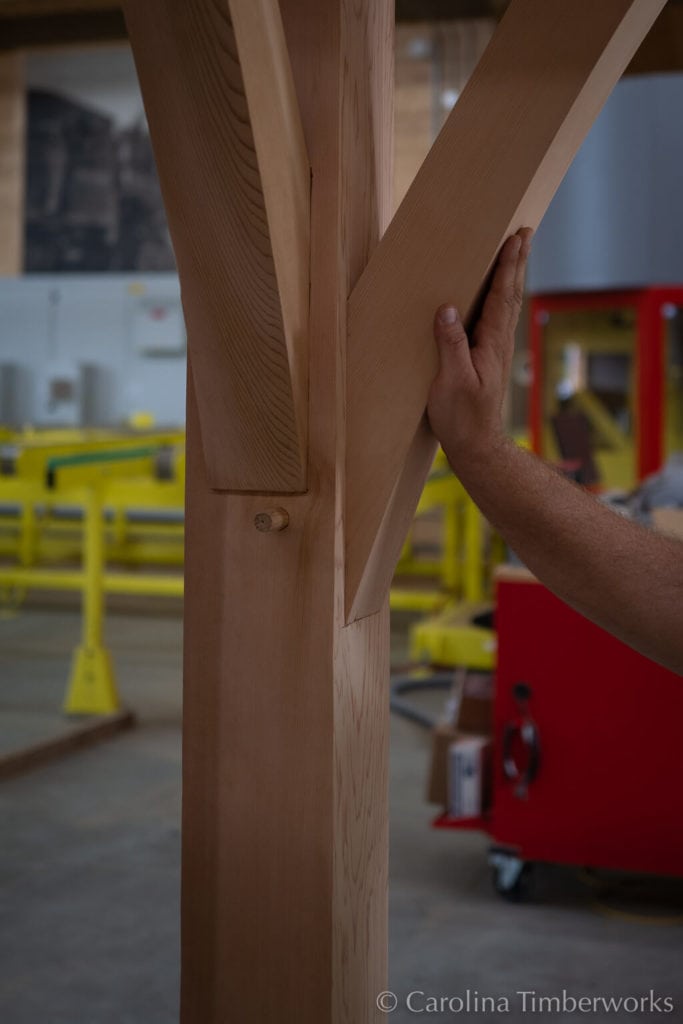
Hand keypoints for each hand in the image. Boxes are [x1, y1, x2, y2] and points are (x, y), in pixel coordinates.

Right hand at [427, 228, 532, 470]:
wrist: (476, 447)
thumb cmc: (462, 418)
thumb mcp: (451, 381)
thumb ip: (450, 344)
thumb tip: (447, 308)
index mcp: (490, 343)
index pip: (502, 296)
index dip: (508, 266)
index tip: (516, 238)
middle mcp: (497, 343)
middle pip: (510, 294)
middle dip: (516, 263)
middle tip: (524, 233)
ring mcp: (493, 351)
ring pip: (505, 305)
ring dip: (510, 277)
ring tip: (515, 254)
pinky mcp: (485, 360)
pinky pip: (494, 319)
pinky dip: (498, 298)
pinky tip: (493, 295)